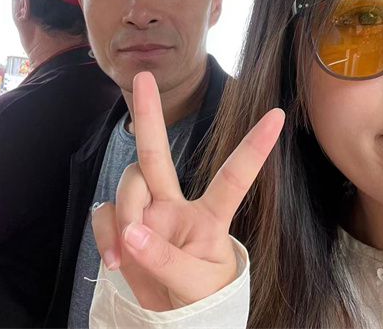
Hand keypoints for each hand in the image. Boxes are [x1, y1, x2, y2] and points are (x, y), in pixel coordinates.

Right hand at [92, 72, 283, 310]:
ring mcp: (149, 214)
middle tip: (143, 78)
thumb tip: (131, 233)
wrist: (174, 319)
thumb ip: (165, 259)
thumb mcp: (196, 284)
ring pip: (127, 185)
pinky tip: (115, 258)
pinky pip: (104, 214)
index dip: (254, 147)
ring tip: (126, 252)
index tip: (278, 116)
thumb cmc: (201, 298)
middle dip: (148, 116)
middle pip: (158, 154)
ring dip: (124, 212)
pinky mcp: (124, 227)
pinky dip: (105, 233)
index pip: (235, 176)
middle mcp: (177, 205)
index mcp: (210, 216)